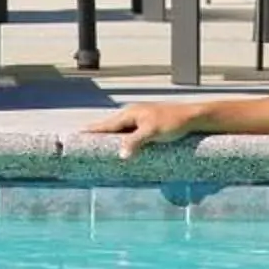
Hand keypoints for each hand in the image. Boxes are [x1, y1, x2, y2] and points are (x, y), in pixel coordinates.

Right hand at [84, 102, 203, 158]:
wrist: (192, 117)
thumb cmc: (173, 122)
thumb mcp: (153, 132)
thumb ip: (135, 142)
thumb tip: (120, 154)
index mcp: (130, 114)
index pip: (106, 125)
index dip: (91, 131)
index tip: (76, 135)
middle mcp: (132, 114)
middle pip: (109, 126)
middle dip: (96, 133)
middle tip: (80, 141)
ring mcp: (140, 119)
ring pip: (119, 129)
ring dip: (108, 136)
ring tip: (95, 145)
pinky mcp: (147, 125)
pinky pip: (128, 133)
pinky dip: (120, 138)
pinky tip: (120, 145)